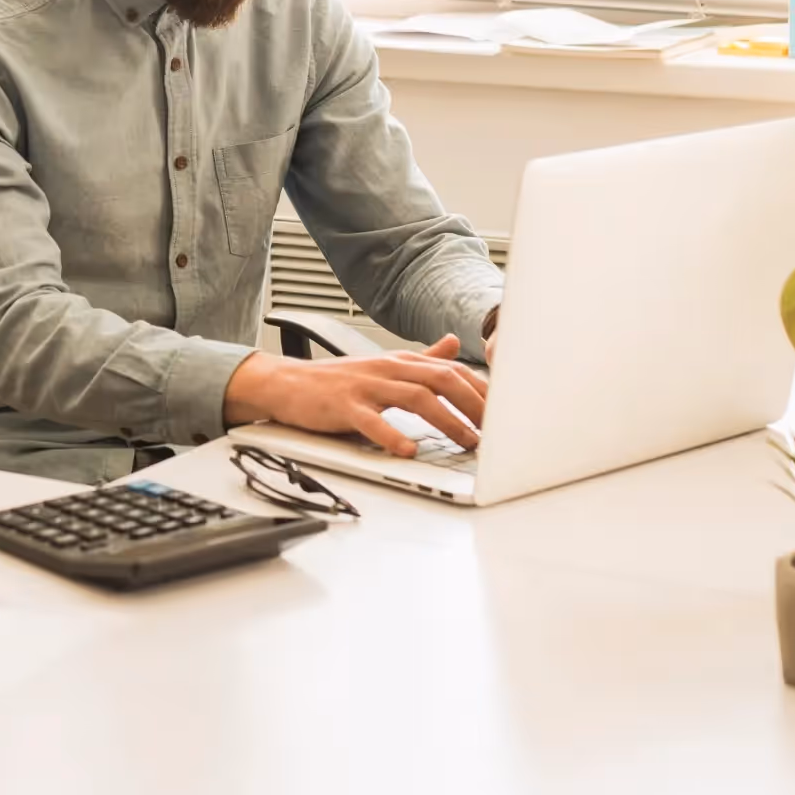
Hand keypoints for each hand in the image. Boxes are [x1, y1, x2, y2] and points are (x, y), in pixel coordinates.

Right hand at [222, 335, 485, 455]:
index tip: (507, 413)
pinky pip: (372, 421)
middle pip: (442, 381)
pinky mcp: (344, 406)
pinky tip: (409, 450)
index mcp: (401, 362)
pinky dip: (393, 436)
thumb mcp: (385, 366)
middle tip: (498, 432)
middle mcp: (388, 369)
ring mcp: (366, 386)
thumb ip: (422, 358)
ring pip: (416, 398)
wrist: (286, 384)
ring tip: (468, 442)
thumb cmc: (338, 382)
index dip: (483, 391)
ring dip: (447, 421)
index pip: (452, 372)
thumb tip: (452, 344)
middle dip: (474, 405)